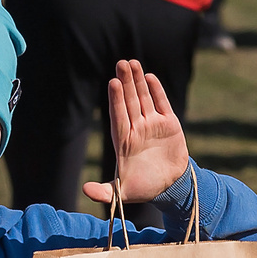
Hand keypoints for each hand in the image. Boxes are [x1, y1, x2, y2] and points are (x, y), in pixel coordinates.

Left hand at [81, 59, 190, 204]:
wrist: (171, 187)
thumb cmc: (144, 188)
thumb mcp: (122, 193)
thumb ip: (105, 193)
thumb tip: (85, 190)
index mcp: (123, 142)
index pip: (118, 116)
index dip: (116, 100)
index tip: (113, 83)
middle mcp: (136, 129)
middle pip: (130, 102)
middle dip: (126, 83)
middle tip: (121, 64)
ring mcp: (152, 125)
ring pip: (144, 99)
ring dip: (138, 82)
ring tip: (132, 64)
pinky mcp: (169, 124)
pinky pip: (161, 104)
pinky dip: (156, 91)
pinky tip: (149, 76)